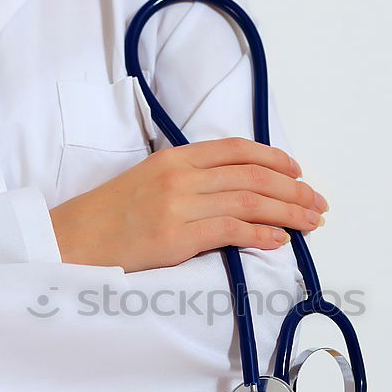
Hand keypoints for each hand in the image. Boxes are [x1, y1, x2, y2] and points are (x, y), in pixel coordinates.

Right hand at [49, 136, 328, 272]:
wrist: (72, 239)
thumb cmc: (111, 216)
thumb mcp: (149, 181)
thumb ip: (189, 179)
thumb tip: (232, 190)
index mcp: (175, 158)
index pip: (238, 150)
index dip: (275, 159)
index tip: (298, 172)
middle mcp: (182, 176)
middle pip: (253, 176)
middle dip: (294, 190)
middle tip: (318, 203)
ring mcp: (180, 205)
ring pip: (250, 202)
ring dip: (288, 213)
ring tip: (311, 224)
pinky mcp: (177, 237)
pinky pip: (232, 231)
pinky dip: (262, 235)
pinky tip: (280, 241)